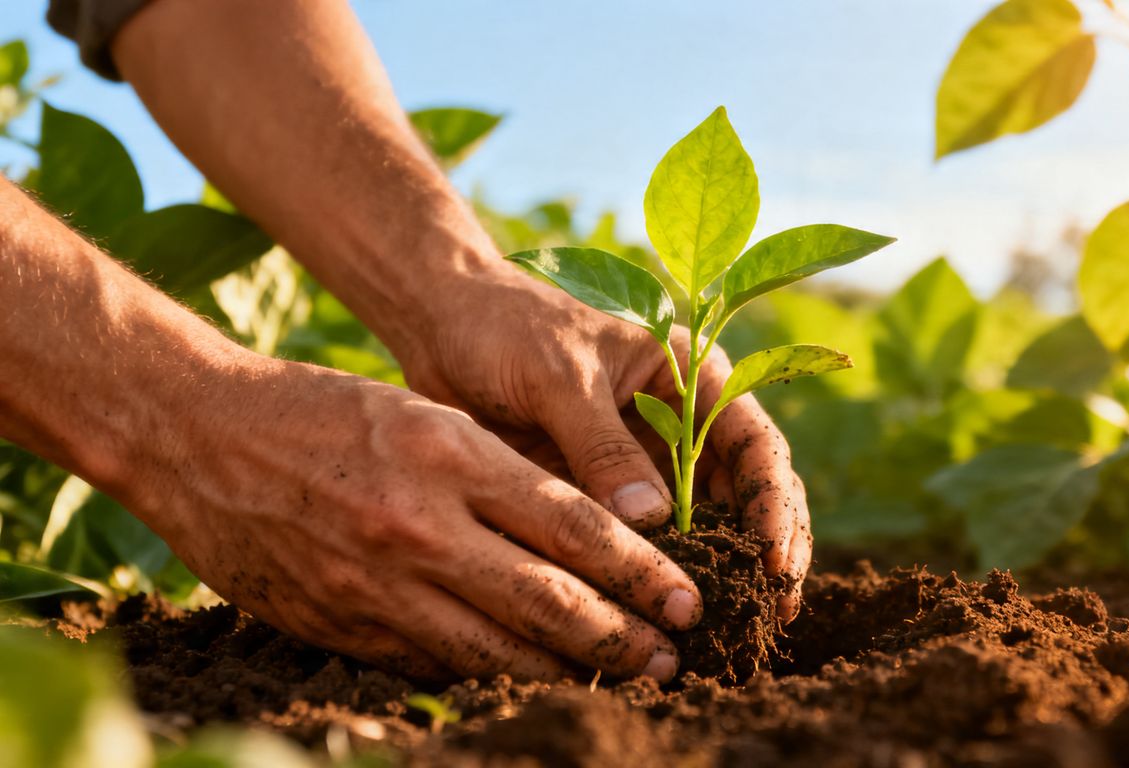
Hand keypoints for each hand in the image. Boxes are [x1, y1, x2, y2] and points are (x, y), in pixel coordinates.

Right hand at [129, 355, 702, 681]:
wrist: (197, 436)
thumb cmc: (320, 409)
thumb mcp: (425, 414)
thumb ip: (500, 474)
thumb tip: (581, 531)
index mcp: (453, 456)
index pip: (573, 525)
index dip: (640, 572)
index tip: (687, 598)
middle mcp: (422, 526)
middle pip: (548, 600)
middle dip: (621, 636)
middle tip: (671, 656)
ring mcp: (379, 583)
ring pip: (497, 649)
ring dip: (568, 671)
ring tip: (619, 679)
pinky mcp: (342, 625)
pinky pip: (435, 663)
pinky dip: (490, 675)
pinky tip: (530, 680)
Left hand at [398, 265, 812, 620]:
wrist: (444, 325)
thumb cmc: (507, 327)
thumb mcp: (559, 377)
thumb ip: (602, 446)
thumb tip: (652, 522)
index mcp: (691, 377)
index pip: (756, 444)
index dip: (774, 503)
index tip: (774, 559)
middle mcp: (682, 423)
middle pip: (747, 493)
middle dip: (767, 550)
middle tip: (772, 610)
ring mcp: (646, 462)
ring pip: (705, 526)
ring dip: (723, 573)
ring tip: (735, 628)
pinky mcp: (606, 493)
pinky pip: (646, 543)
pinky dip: (662, 576)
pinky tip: (665, 617)